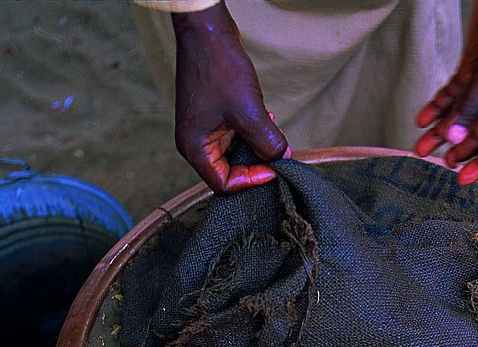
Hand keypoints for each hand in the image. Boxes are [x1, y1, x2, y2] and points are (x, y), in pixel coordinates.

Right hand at [172, 3, 288, 193]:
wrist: (208, 31)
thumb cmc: (219, 68)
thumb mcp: (249, 112)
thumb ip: (267, 142)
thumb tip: (282, 158)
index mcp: (194, 148)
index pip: (223, 184)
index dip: (251, 181)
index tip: (274, 169)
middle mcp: (195, 142)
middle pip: (230, 170)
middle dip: (257, 162)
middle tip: (279, 150)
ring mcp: (204, 127)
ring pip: (236, 151)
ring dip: (258, 144)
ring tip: (274, 129)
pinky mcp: (214, 115)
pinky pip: (236, 134)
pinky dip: (253, 131)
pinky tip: (268, 118)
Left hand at [414, 0, 477, 184]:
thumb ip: (472, 104)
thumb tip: (455, 138)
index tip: (462, 180)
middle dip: (458, 150)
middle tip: (437, 163)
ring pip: (462, 115)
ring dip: (442, 132)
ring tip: (420, 147)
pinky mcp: (473, 65)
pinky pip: (454, 94)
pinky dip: (439, 107)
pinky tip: (422, 118)